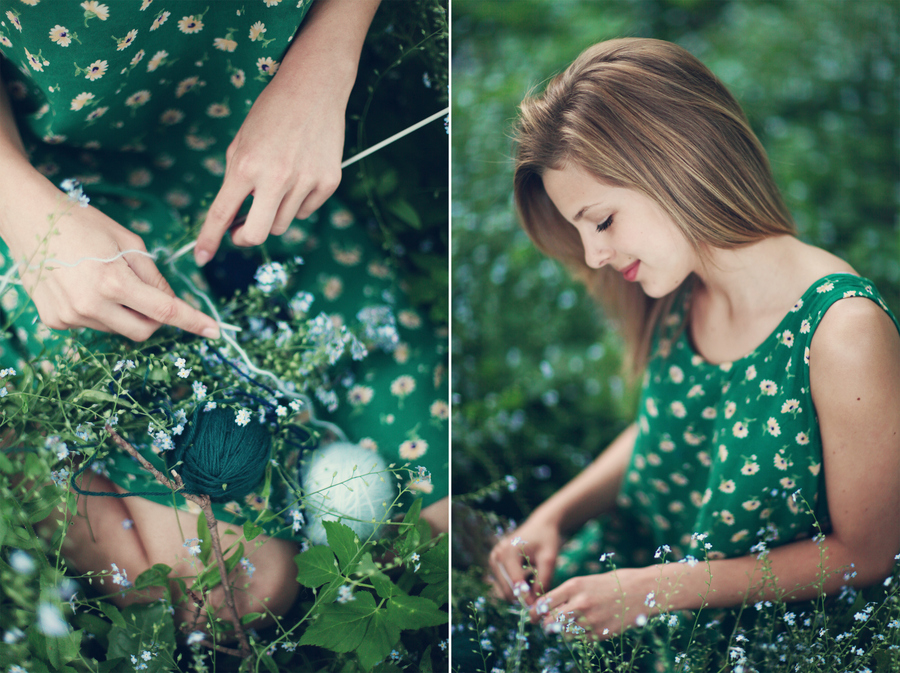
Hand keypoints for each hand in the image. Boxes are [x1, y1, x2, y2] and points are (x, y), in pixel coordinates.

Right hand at [4, 179, 219, 341]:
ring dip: (124, 312)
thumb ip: (153, 277)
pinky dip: (99, 311)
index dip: (193, 322)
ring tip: (104, 279)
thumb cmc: (82, 223)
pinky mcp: (55, 321)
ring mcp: (71, 317)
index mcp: (113, 282)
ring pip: (117, 329)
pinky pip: (93, 325)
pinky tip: (83, 286)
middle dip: (155, 318)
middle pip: (144, 330)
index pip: (165, 311)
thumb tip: (171, 303)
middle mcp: (91, 305)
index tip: (215, 330)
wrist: (28, 219)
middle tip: (147, 293)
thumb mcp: (128, 242)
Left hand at [193, 73, 344, 265]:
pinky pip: (306, 210)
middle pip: (256, 234)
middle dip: (244, 238)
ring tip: (275, 186)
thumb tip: (235, 219)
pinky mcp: (328, 182)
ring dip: (272, 214)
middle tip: (241, 230)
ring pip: (281, 223)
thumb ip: (236, 181)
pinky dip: (298, 202)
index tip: (201, 257)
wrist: (314, 88)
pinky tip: (299, 176)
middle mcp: (276, 178)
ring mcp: (305, 182)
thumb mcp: (241, 143)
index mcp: (246, 165)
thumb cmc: (271, 114)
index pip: (222, 213)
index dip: (209, 240)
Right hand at [488, 516, 563, 604]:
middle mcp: (496, 556)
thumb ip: (543, 580)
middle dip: (523, 597)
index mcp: (508, 553)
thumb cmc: (546, 539)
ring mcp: (493, 560)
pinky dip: (515, 587)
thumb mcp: (549, 558)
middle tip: (538, 598)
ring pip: (504, 590)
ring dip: (519, 592)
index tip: (538, 606)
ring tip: (533, 582)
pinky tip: (526, 578)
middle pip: (507, 590)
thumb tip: (536, 602)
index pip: (515, 584)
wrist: (540, 525)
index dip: (528, 598)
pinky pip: (503, 585)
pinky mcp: (494, 564)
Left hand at [528, 568, 653, 639]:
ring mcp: (591, 620)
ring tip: (567, 625)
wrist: (640, 590)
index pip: (543, 604)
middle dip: (545, 624)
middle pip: (550, 621)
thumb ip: (566, 594)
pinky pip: (581, 639)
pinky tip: (586, 626)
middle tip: (545, 624)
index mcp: (574, 586)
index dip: (534, 612)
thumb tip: (546, 609)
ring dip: (562, 631)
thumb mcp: (585, 581)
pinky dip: (579, 636)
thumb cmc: (610, 583)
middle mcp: (580, 603)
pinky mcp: (601, 633)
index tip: (531, 616)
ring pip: (564, 633)